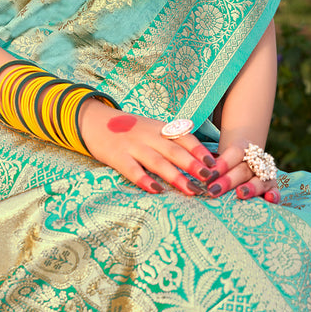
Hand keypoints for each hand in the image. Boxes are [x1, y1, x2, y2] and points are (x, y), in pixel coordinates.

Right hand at [78, 99, 216, 195]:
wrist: (96, 121)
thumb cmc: (130, 130)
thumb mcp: (152, 128)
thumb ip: (171, 139)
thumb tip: (199, 158)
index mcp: (159, 128)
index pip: (184, 137)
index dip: (199, 150)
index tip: (214, 163)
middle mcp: (149, 135)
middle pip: (174, 150)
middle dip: (193, 165)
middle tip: (209, 178)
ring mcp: (133, 146)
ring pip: (157, 161)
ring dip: (176, 176)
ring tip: (191, 190)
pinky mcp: (117, 157)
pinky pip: (132, 169)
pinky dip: (144, 180)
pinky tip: (156, 190)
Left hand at [205, 142, 279, 203]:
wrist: (248, 159)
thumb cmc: (228, 162)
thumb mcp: (220, 157)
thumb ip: (209, 165)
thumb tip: (194, 174)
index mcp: (242, 148)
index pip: (233, 153)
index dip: (221, 164)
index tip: (207, 175)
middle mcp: (256, 159)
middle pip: (243, 169)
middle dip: (228, 180)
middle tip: (213, 190)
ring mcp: (266, 173)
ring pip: (260, 179)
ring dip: (250, 187)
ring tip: (240, 194)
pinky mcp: (273, 186)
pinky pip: (276, 190)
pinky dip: (274, 195)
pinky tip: (269, 200)